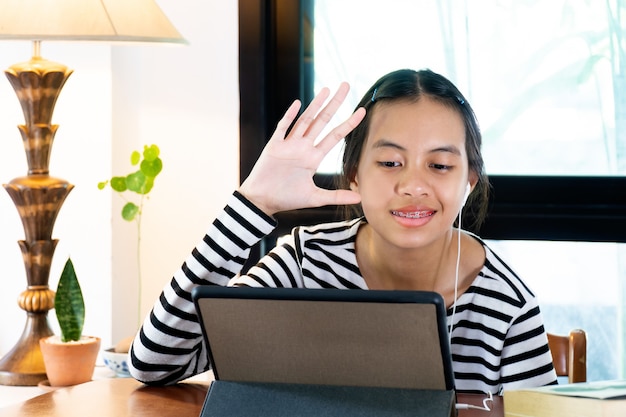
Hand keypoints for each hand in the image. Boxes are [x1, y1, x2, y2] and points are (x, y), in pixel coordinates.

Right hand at [239, 82, 365, 215]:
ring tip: (327, 89)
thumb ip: (336, 196)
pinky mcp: (274, 146)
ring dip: (315, 105)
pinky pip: (282, 128)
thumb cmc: (287, 198)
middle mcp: (303, 147)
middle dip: (335, 104)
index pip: (335, 136)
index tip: (362, 110)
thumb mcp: (315, 198)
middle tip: (346, 85)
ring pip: (305, 120)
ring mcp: (289, 145)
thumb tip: (359, 199)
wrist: (262, 201)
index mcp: (313, 157)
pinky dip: (289, 117)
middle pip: (322, 121)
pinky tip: (297, 104)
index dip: (349, 123)